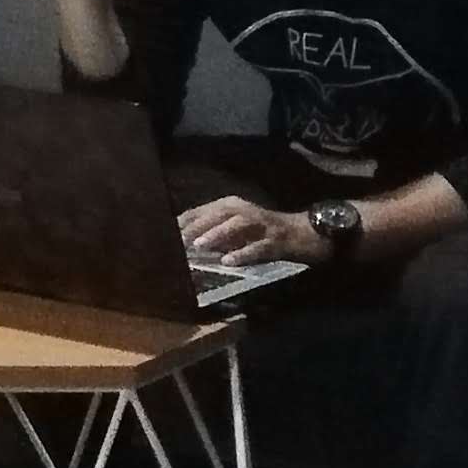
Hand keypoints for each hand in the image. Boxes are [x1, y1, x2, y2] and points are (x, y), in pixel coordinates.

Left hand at [179, 195, 327, 268]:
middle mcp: (245, 211)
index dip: (183, 221)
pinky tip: (229, 262)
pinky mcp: (276, 240)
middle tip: (178, 241)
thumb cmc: (261, 232)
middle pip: (218, 214)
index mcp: (231, 206)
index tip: (163, 234)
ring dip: (217, 235)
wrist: (303, 233)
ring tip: (200, 246)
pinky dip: (243, 254)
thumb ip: (211, 232)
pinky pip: (258, 247)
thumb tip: (182, 244)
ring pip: (238, 226)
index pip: (202, 210)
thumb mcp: (234, 228)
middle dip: (197, 227)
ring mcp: (262, 225)